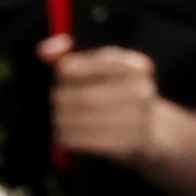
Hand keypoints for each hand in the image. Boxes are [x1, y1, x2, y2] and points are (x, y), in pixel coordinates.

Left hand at [42, 40, 163, 171]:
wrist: (151, 129)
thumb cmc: (115, 90)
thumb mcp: (99, 66)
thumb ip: (67, 54)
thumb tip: (43, 52)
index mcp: (135, 66)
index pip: (97, 63)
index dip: (72, 68)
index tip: (60, 73)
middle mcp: (141, 91)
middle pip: (87, 96)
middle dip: (63, 99)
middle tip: (55, 102)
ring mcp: (139, 119)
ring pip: (85, 119)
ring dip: (64, 120)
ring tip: (58, 119)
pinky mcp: (130, 144)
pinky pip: (90, 141)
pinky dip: (71, 138)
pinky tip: (64, 135)